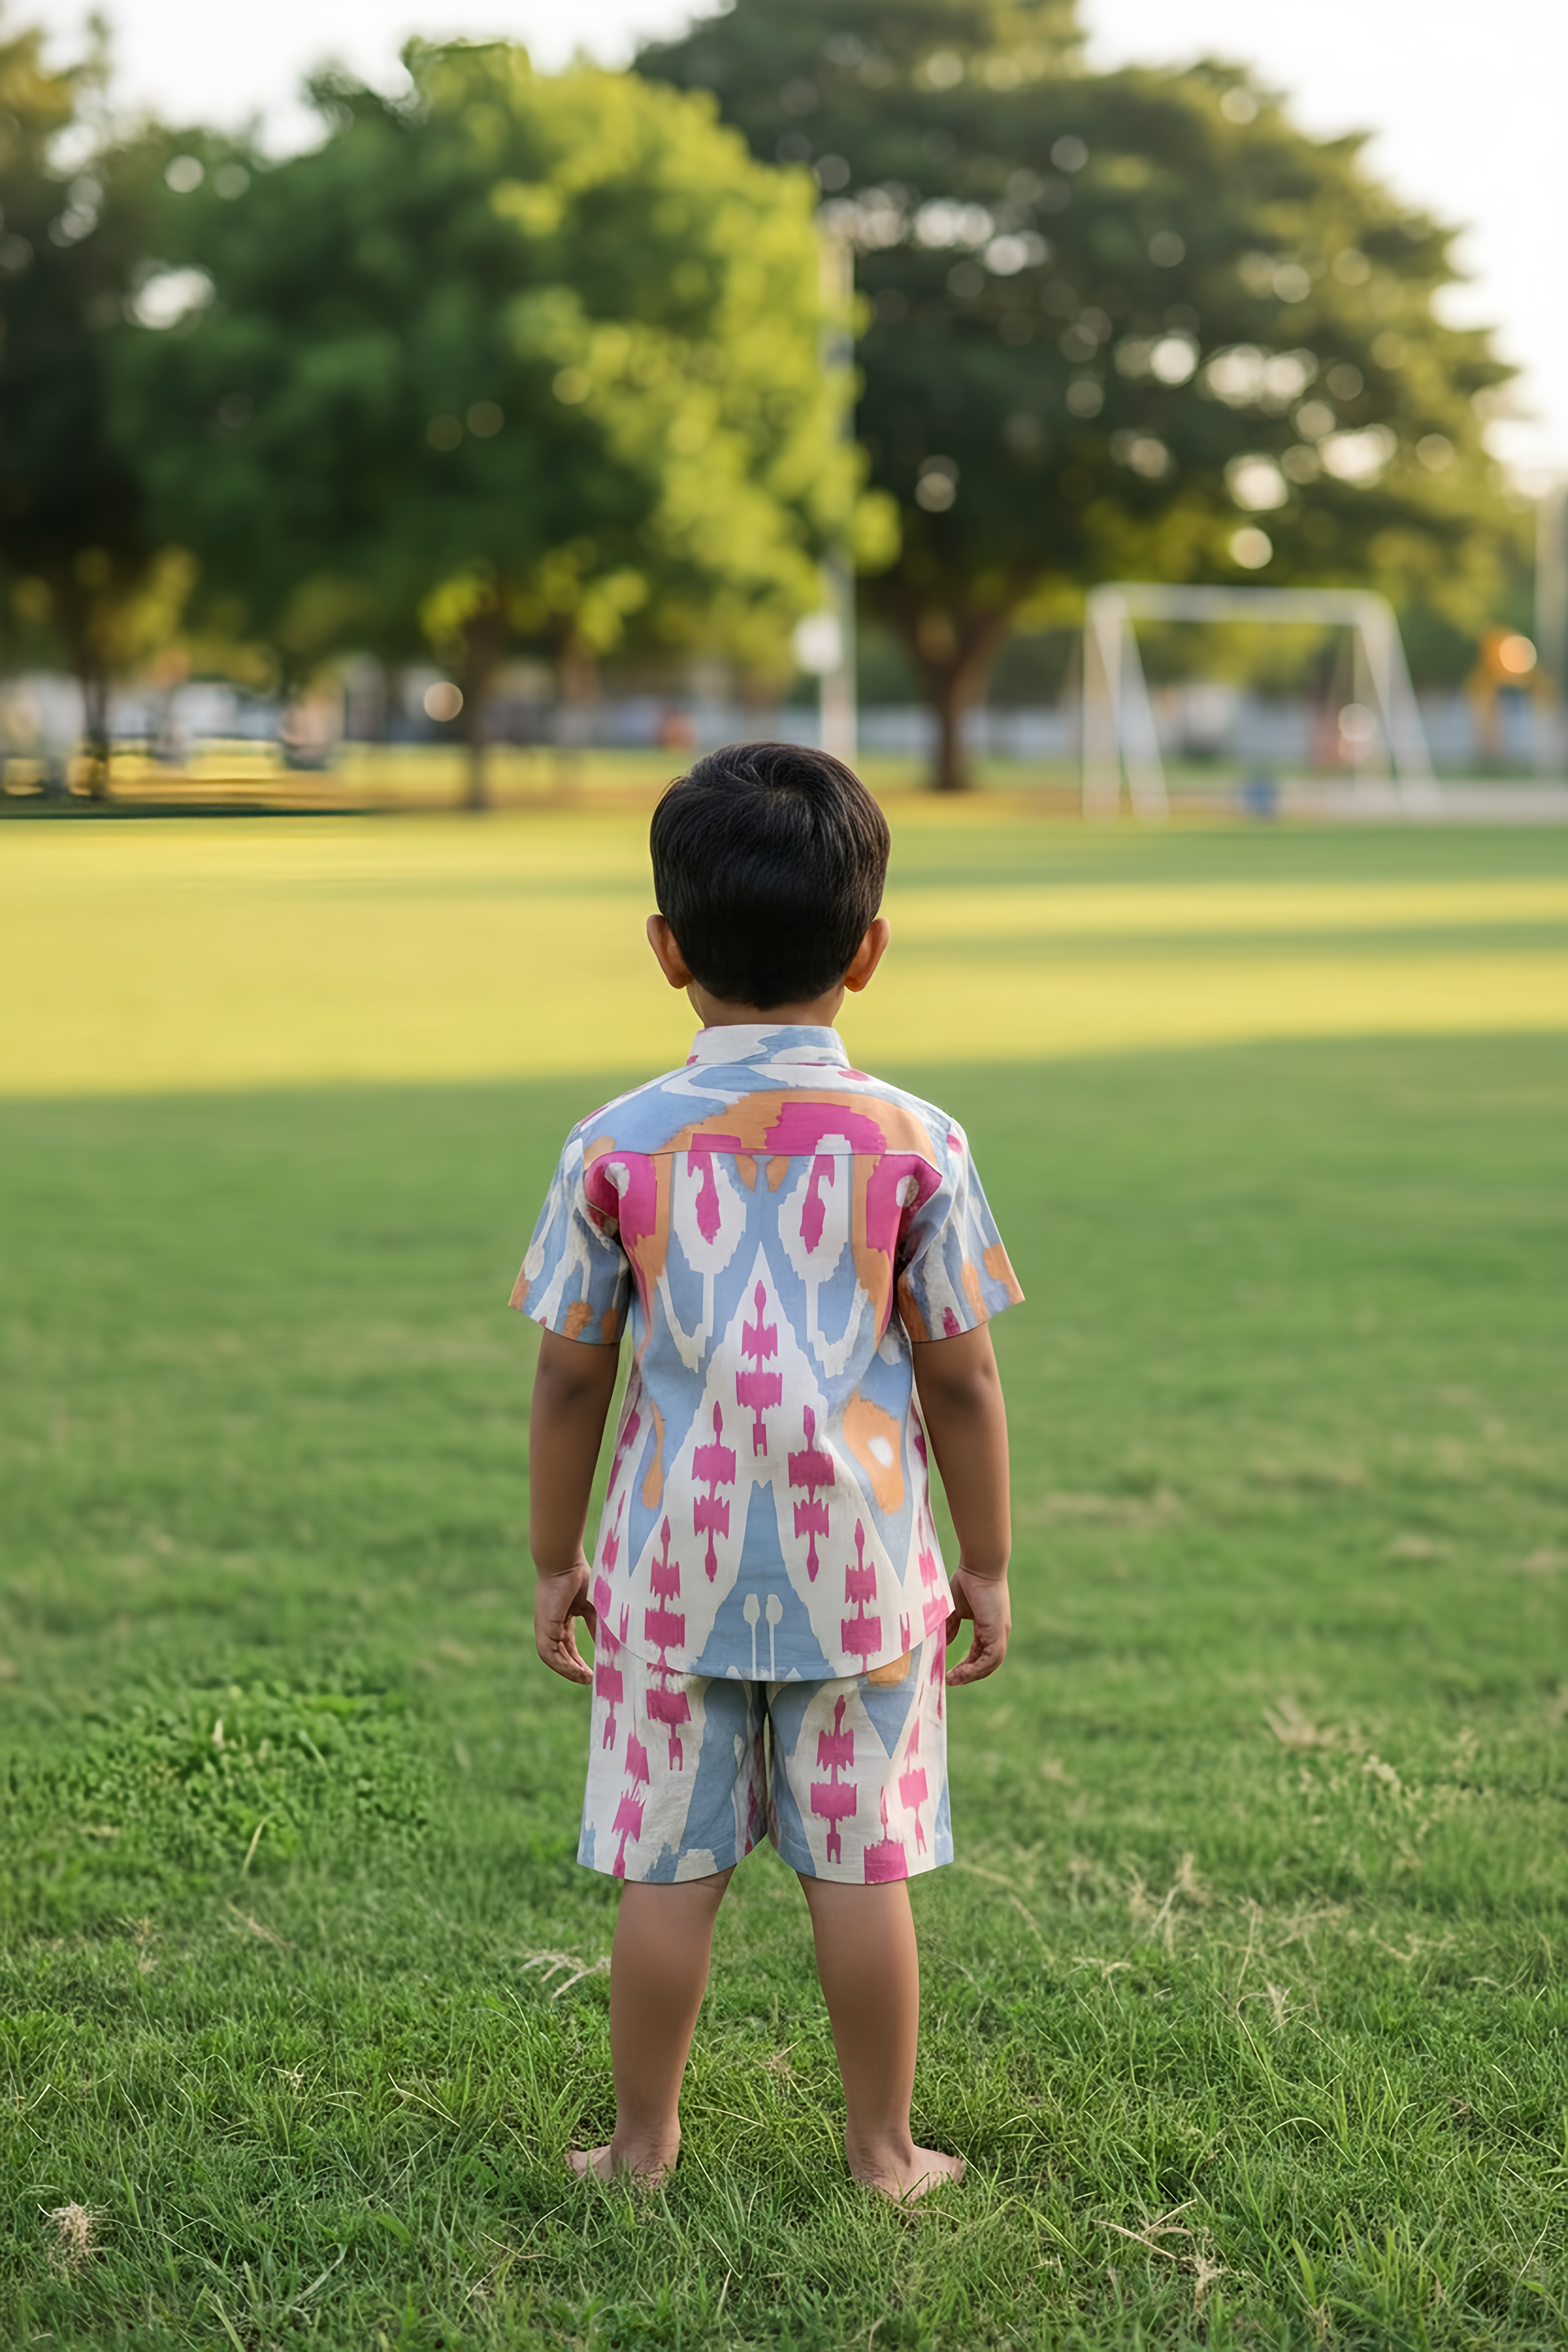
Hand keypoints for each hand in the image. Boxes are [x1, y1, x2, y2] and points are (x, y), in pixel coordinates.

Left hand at [535, 1556, 596, 1685]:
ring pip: (553, 1659)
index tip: (592, 1672)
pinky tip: (579, 1672)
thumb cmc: (577, 1577)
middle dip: (575, 1670)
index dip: (578, 1661)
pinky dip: (564, 1666)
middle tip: (590, 1680)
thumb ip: (595, 1625)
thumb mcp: (590, 1606)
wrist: (564, 1562)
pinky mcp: (544, 1628)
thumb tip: (605, 1643)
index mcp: (560, 1620)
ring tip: (586, 1679)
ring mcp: (545, 1628)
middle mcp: (550, 1627)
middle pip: (560, 1656)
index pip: (567, 1647)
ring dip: (569, 1672)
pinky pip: (551, 1654)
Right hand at [945, 1566, 1009, 1685]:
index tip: (950, 1673)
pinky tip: (960, 1673)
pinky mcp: (999, 1631)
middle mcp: (998, 1633)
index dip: (966, 1666)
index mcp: (989, 1628)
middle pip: (986, 1663)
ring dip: (971, 1675)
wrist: (979, 1565)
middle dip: (968, 1674)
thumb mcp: (955, 1610)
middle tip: (950, 1681)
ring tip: (953, 1680)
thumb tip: (943, 1642)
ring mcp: (1000, 1633)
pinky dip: (975, 1668)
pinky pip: (991, 1658)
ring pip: (990, 1664)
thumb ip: (951, 1627)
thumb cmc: (967, 1581)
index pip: (980, 1654)